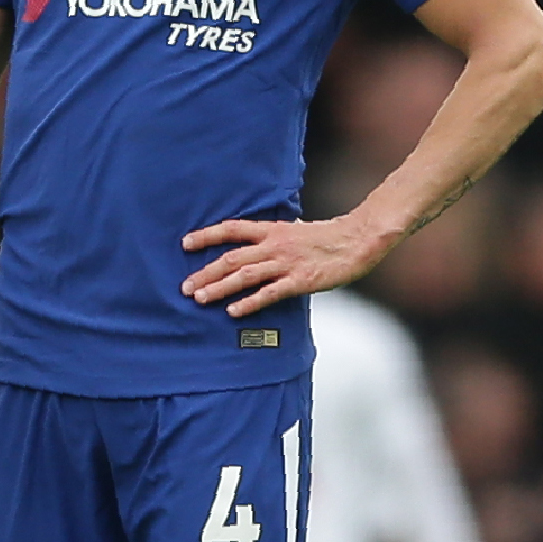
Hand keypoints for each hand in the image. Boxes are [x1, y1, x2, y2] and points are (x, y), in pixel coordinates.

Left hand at [179, 212, 393, 317]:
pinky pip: (269, 293)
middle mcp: (274, 245)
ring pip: (244, 276)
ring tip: (199, 298)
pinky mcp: (299, 281)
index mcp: (272, 229)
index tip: (185, 244)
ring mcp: (286, 263)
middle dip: (205, 273)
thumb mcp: (295, 230)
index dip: (207, 236)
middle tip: (185, 287)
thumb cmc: (327, 237)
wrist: (358, 240)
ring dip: (219, 288)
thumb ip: (273, 238)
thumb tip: (254, 247)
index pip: (231, 229)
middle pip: (231, 258)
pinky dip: (249, 303)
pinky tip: (233, 311)